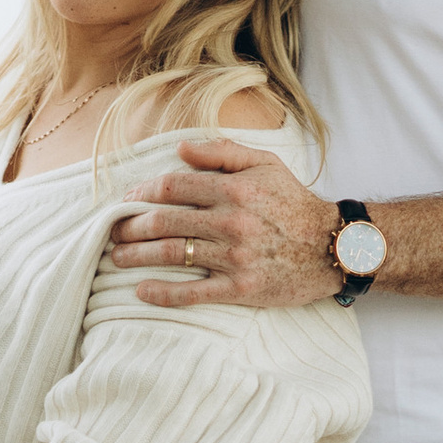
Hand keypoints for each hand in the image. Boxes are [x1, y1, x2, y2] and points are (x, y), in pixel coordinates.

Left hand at [107, 136, 342, 308]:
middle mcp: (230, 221)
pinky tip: (141, 292)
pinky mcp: (241, 288)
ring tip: (117, 257)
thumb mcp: (264, 164)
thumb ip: (221, 153)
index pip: (172, 187)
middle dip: (131, 227)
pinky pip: (194, 293)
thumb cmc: (293, 202)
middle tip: (112, 231)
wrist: (331, 246)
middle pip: (164, 222)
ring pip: (173, 255)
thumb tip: (180, 148)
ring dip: (138, 257)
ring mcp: (234, 257)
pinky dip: (163, 293)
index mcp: (233, 189)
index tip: (126, 200)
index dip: (142, 193)